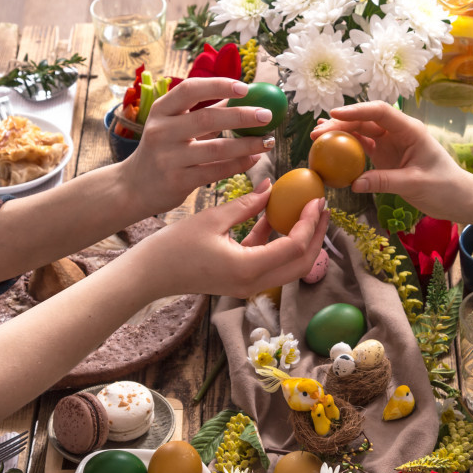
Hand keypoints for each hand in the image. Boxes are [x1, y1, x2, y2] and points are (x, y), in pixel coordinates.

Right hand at [119, 78, 275, 211]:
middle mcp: (162, 131)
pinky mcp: (177, 181)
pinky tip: (254, 159)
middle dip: (242, 115)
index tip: (245, 87)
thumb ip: (203, 111)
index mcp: (161, 111)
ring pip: (216, 148)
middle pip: (208, 118)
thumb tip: (240, 94)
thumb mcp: (173, 126)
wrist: (134, 187)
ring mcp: (168, 158)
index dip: (218, 85)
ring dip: (247, 144)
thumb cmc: (162, 150)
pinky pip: (215, 171)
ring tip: (269, 141)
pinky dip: (238, 164)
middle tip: (268, 115)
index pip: (190, 89)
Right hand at [130, 179, 328, 299]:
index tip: (316, 199)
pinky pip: (269, 262)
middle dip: (316, 236)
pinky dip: (277, 242)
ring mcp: (248, 286)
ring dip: (301, 240)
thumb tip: (272, 186)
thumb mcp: (213, 219)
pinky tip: (276, 216)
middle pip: (301, 263)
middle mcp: (253, 283)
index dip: (309, 222)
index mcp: (248, 269)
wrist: (150, 274)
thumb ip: (246, 204)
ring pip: (289, 266)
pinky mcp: (241, 281)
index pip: (294, 247)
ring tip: (308, 211)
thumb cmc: (174, 246)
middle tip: (322, 208)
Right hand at [313, 101, 472, 221]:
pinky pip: (364, 149)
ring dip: (340, 135)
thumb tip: (354, 184)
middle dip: (341, 125)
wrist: (458, 198)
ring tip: (317, 137)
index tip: (334, 114)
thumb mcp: (415, 184)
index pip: (380, 113)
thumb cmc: (444, 187)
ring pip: (362, 134)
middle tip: (316, 134)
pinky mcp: (387, 157)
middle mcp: (399, 133)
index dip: (356, 111)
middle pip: (366, 122)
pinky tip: (331, 149)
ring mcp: (391, 144)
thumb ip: (384, 182)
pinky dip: (347, 150)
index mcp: (410, 130)